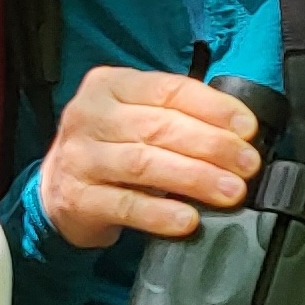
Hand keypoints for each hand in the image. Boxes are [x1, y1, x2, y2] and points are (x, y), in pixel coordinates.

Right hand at [36, 68, 261, 248]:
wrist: (56, 189)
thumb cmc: (111, 148)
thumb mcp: (137, 117)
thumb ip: (178, 116)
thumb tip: (240, 134)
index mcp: (110, 84)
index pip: (169, 89)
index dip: (214, 108)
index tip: (248, 129)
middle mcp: (89, 116)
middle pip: (160, 127)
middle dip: (213, 146)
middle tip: (248, 165)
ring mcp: (79, 158)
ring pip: (145, 164)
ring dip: (195, 178)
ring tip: (231, 191)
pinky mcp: (76, 199)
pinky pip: (126, 205)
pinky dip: (161, 213)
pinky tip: (188, 219)